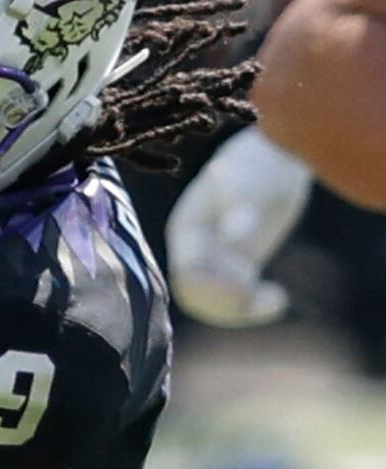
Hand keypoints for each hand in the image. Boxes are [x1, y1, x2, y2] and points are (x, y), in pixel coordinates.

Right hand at [166, 126, 312, 327]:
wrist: (279, 158)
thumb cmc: (264, 163)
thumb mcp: (254, 183)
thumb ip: (243, 209)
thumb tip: (234, 237)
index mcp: (187, 230)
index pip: (188, 273)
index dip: (214, 289)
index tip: (249, 288)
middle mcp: (193, 248)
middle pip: (195, 294)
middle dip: (228, 303)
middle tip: (268, 299)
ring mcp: (213, 258)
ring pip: (213, 303)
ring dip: (242, 309)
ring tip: (277, 300)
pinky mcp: (234, 265)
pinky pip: (235, 299)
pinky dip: (255, 306)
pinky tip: (280, 298)